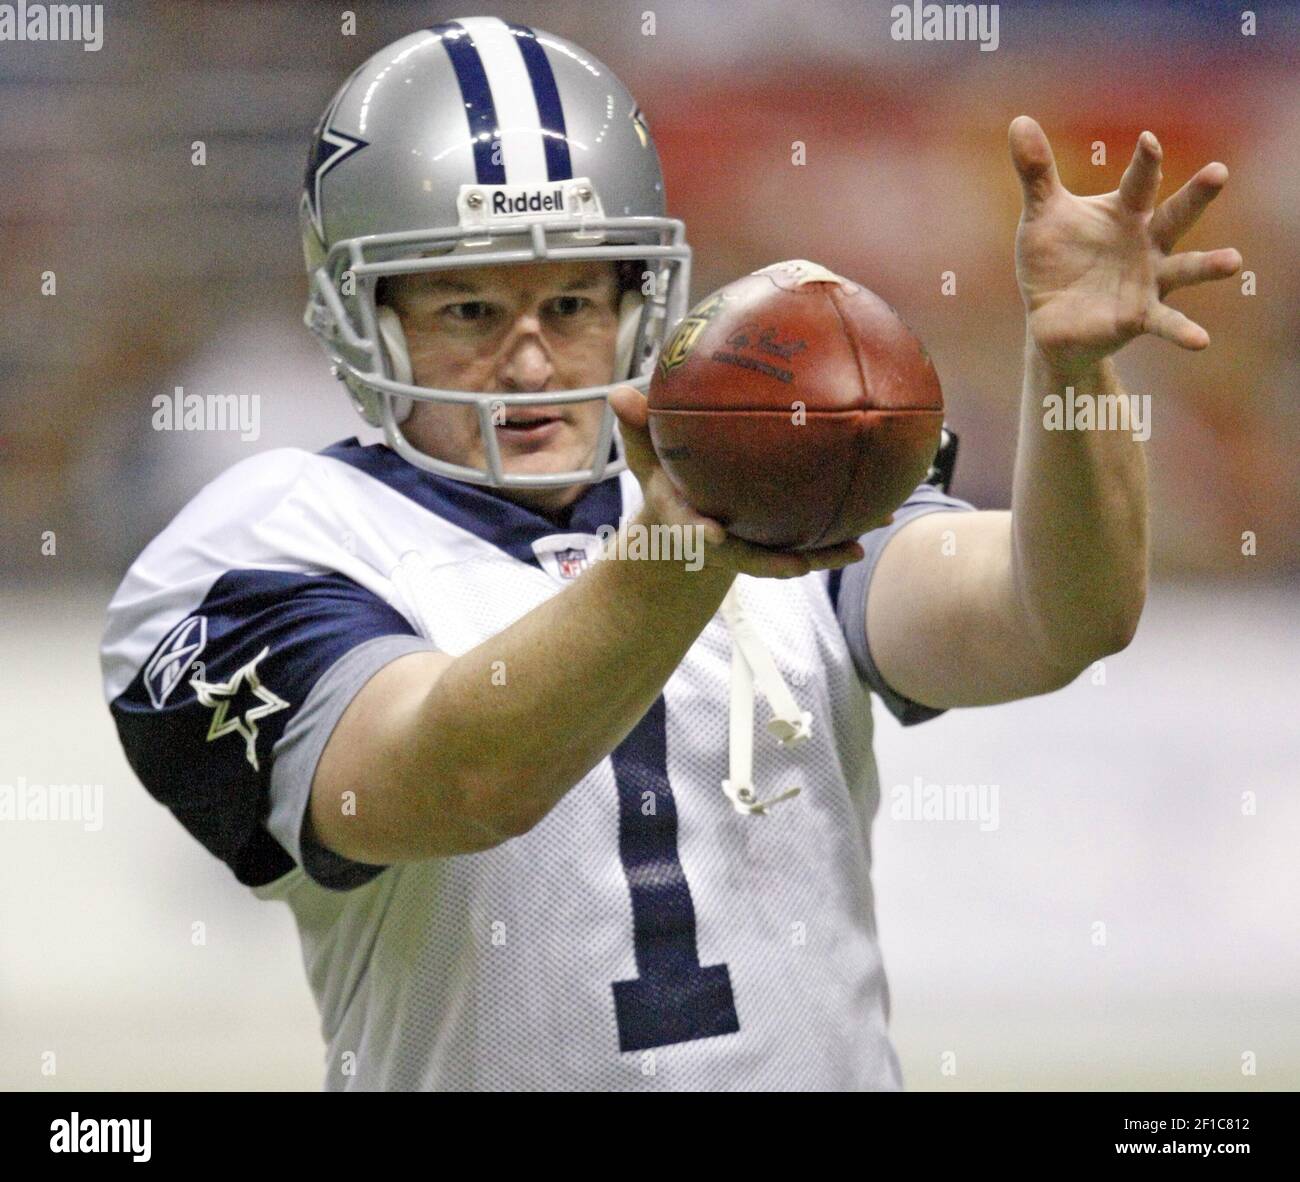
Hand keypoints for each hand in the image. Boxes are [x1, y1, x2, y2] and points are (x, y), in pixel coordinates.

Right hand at [608, 385, 872, 578]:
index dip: (701, 536)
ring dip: (828, 552)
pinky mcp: (782, 541)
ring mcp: (756, 545)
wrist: (686, 522)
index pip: (693, 531)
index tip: (712, 536)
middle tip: (807, 565)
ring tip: (865, 538)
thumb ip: (638, 428)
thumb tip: (616, 391)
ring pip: (794, 554)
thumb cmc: (669, 482)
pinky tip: (884, 511)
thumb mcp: (647, 457)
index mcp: (691, 522)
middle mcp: (726, 543)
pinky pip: (816, 536)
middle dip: (781, 563)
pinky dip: (846, 526)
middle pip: (753, 559)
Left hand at [1009, 115, 1240, 376]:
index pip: (1140, 181)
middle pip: (1176, 216)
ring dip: (1208, 265)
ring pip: (1184, 268)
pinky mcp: (1138, 317)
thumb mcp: (1042, 215)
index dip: (1145, 161)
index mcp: (1127, 213)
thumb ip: (1037, 173)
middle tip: (1219, 172)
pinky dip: (1182, 331)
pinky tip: (1200, 341)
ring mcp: (1148, 281)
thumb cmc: (1054, 260)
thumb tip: (1019, 120)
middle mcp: (1147, 244)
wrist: (1049, 318)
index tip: (1148, 139)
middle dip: (1196, 195)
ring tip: (1232, 261)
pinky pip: (1164, 323)